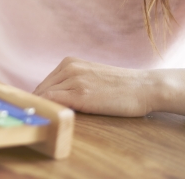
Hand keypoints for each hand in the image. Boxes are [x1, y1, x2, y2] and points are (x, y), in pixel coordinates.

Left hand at [33, 57, 154, 116]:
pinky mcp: (80, 94)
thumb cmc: (121, 87)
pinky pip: (52, 101)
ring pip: (44, 95)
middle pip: (41, 89)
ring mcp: (74, 80)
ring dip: (43, 108)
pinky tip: (52, 119)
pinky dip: (48, 110)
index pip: (44, 84)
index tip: (41, 112)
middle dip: (39, 104)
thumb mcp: (91, 77)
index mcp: (70, 62)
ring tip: (48, 121)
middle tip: (42, 120)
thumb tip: (53, 99)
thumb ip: (72, 82)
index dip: (40, 99)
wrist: (145, 87)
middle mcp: (69, 68)